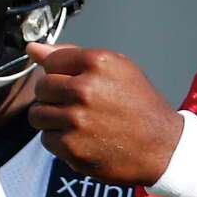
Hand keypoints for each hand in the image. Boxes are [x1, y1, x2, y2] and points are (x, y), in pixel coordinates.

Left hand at [27, 43, 183, 185]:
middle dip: (53, 96)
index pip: (50, 62)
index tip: (72, 83)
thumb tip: (34, 49)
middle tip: (76, 105)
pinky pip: (46, 139)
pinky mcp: (71, 147)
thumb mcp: (116, 69)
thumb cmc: (141, 106)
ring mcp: (76, 120)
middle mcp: (85, 89)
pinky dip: (59, 141)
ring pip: (37, 114)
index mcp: (98, 63)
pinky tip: (81, 139)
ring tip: (77, 123)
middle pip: (41, 87)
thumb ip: (72, 56)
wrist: (163, 147)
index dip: (59, 74)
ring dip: (52, 119)